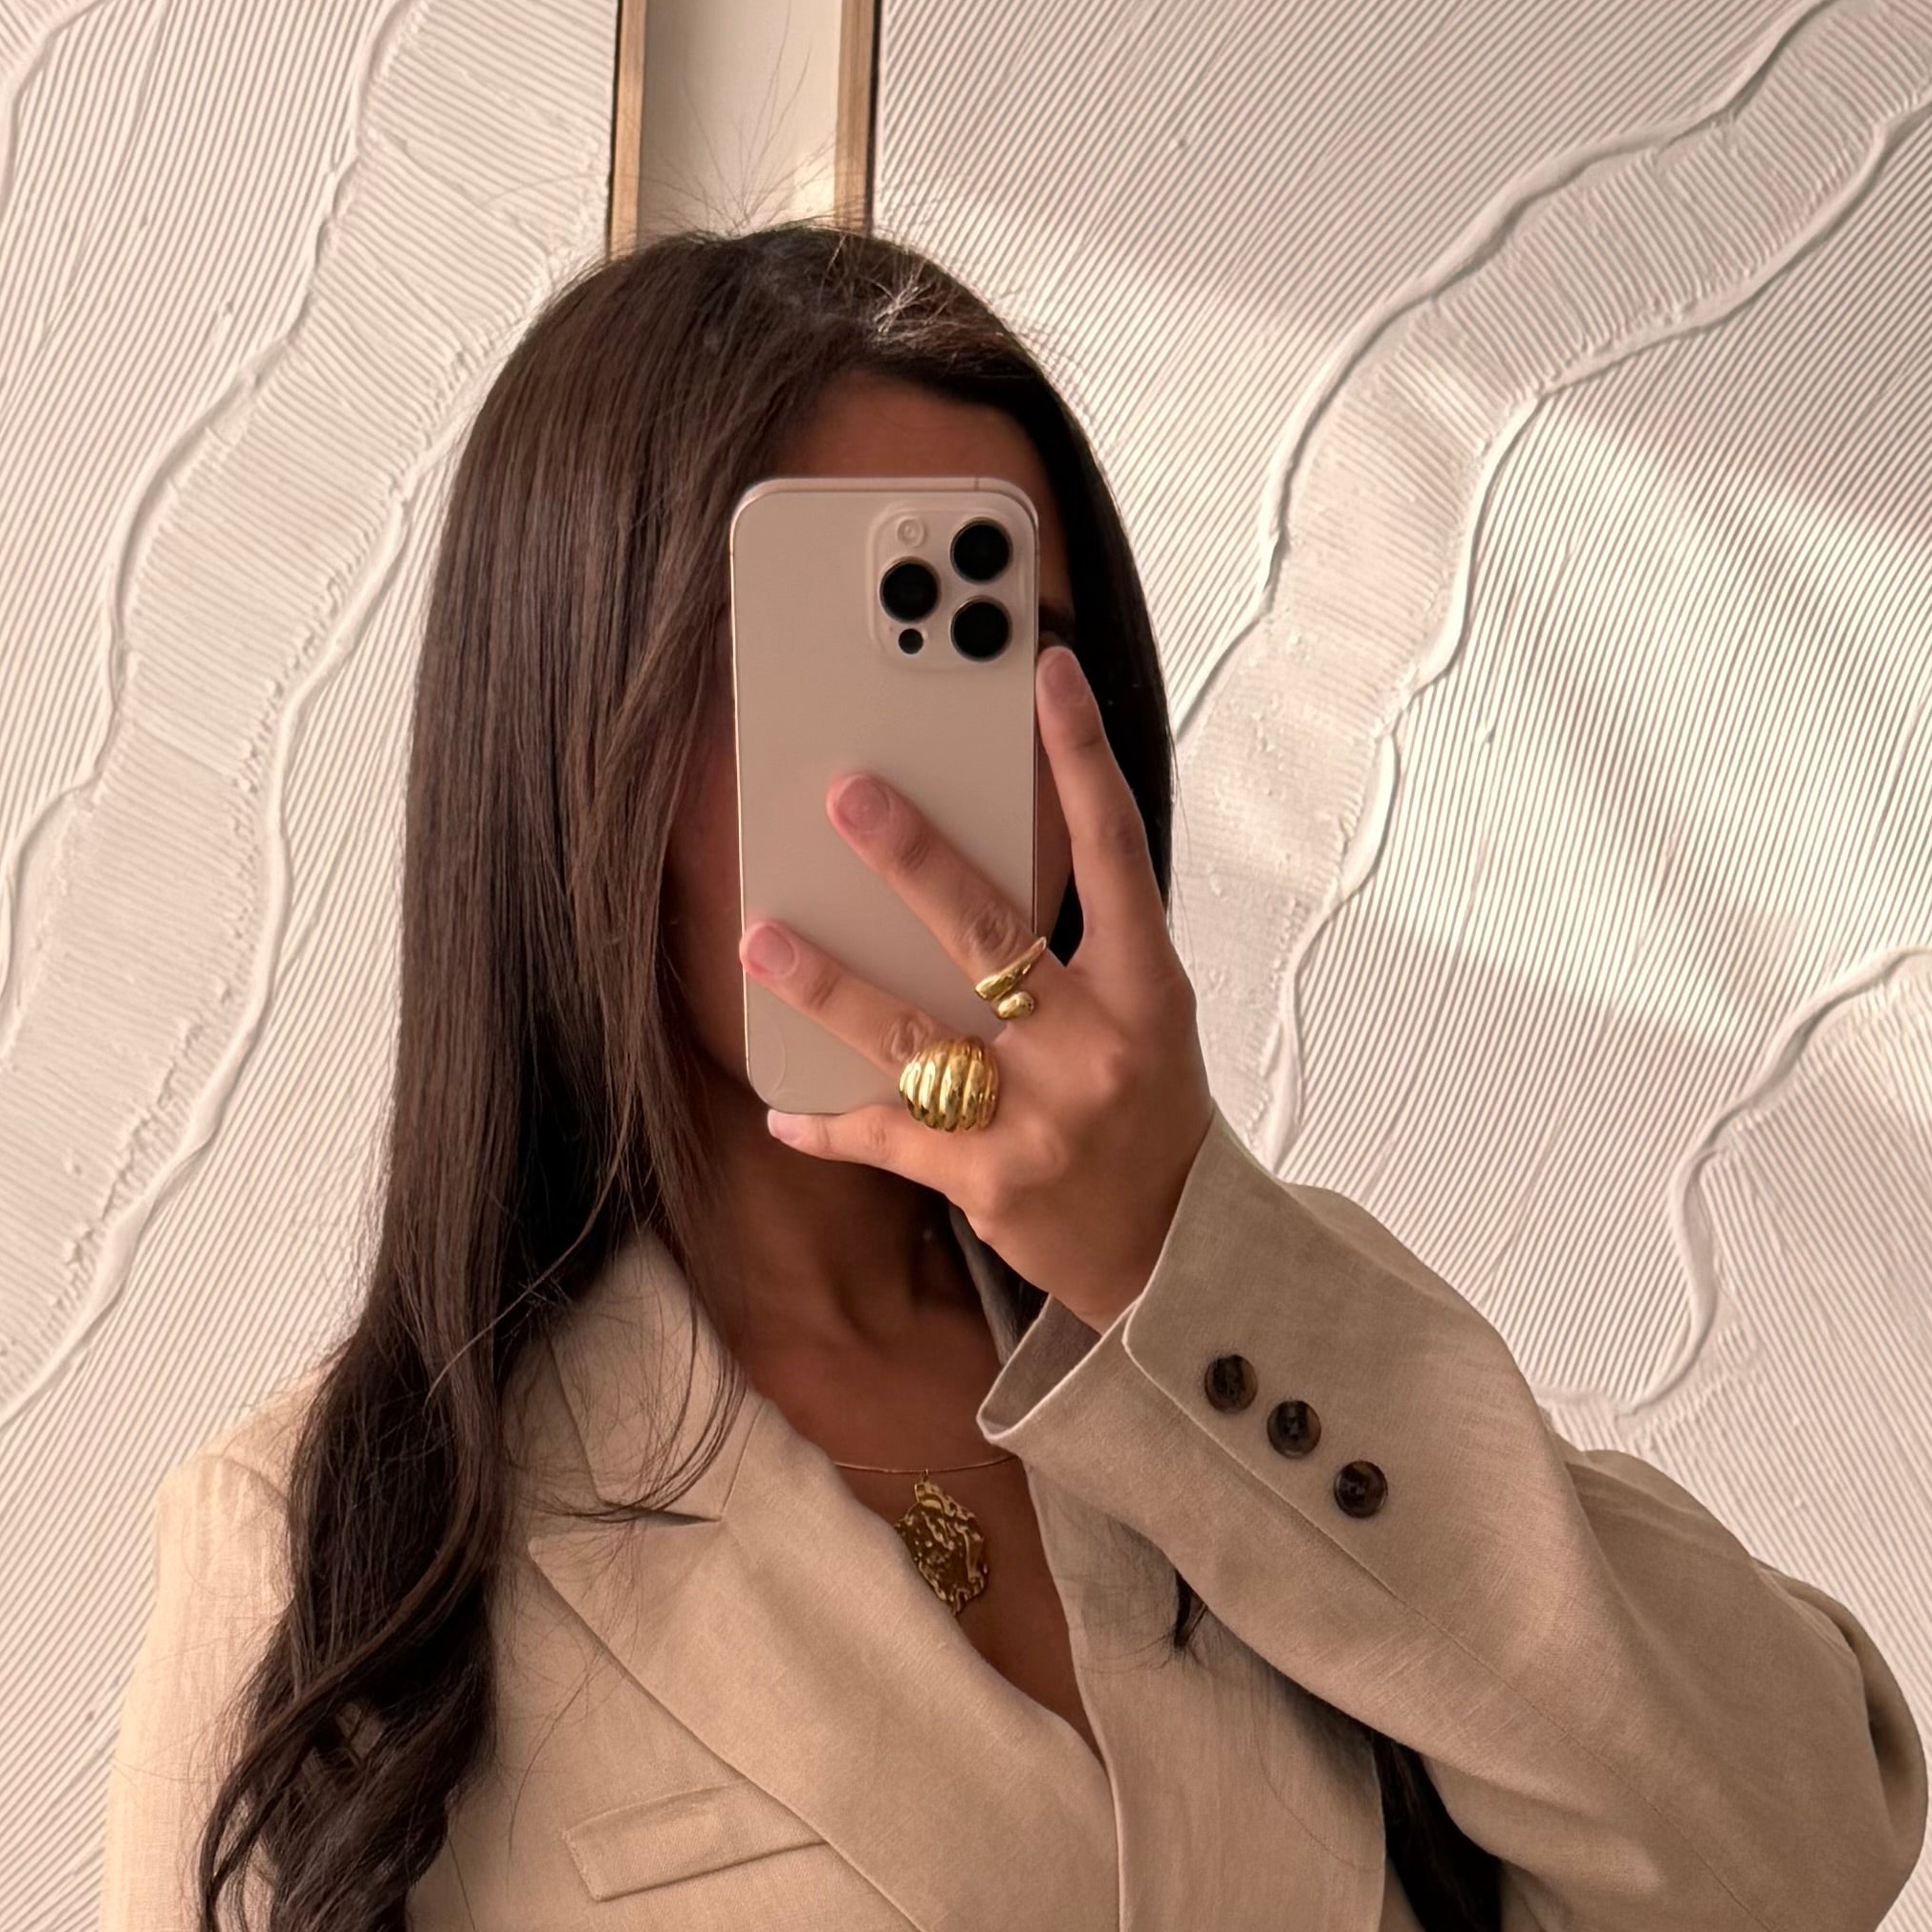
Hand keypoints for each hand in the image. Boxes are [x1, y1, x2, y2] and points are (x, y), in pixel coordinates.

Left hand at [743, 640, 1212, 1332]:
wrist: (1169, 1257)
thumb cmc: (1149, 1116)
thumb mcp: (1148, 1017)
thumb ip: (1085, 943)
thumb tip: (981, 855)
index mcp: (1146, 990)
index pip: (1116, 852)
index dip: (1084, 757)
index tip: (1048, 674)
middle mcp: (1094, 1047)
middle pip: (992, 936)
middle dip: (915, 862)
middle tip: (849, 798)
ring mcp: (1039, 1118)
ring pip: (916, 1036)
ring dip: (830, 984)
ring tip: (761, 936)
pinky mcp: (988, 1183)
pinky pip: (889, 1139)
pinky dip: (830, 1124)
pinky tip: (782, 1104)